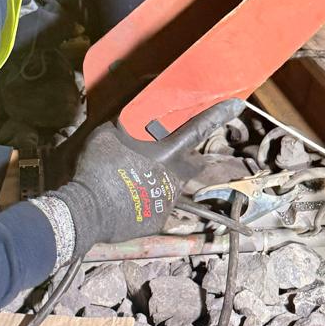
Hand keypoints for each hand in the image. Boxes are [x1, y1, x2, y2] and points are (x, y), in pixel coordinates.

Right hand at [53, 101, 241, 254]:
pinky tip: (126, 201)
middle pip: (188, 163)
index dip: (218, 115)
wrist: (87, 212)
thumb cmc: (97, 170)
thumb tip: (129, 113)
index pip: (197, 129)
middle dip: (183, 159)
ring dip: (158, 182)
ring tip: (130, 183)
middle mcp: (174, 177)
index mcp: (165, 153)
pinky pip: (157, 207)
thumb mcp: (106, 135)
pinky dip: (146, 203)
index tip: (237, 104)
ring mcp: (168, 201)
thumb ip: (124, 124)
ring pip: (171, 186)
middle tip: (160, 157)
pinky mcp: (158, 221)